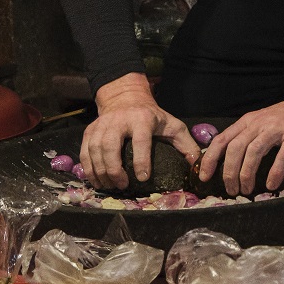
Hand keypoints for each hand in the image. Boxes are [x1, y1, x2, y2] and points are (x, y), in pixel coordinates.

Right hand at [81, 73, 200, 191]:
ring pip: (95, 148)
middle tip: (122, 185)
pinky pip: (84, 150)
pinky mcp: (90, 129)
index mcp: (142, 119)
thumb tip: (199, 169)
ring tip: (109, 186)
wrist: (125, 97)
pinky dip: (87, 167)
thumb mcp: (173, 126)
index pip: (140, 140)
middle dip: (114, 169)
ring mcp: (102, 124)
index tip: (143, 178)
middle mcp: (119, 120)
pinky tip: (96, 180)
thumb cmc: (152, 117)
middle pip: (110, 145)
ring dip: (100, 171)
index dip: (141, 160)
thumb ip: (187, 145)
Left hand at [197, 88, 283, 196]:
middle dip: (229, 172)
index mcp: (248, 122)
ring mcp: (277, 128)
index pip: (222, 140)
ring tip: (246, 190)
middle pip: (235, 148)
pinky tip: (271, 185)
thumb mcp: (263, 123)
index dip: (210, 158)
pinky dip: (275, 171)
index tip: (204, 176)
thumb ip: (250, 137)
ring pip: (254, 151)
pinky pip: (282, 155)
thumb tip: (233, 162)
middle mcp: (259, 123)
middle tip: (231, 191)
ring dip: (247, 173)